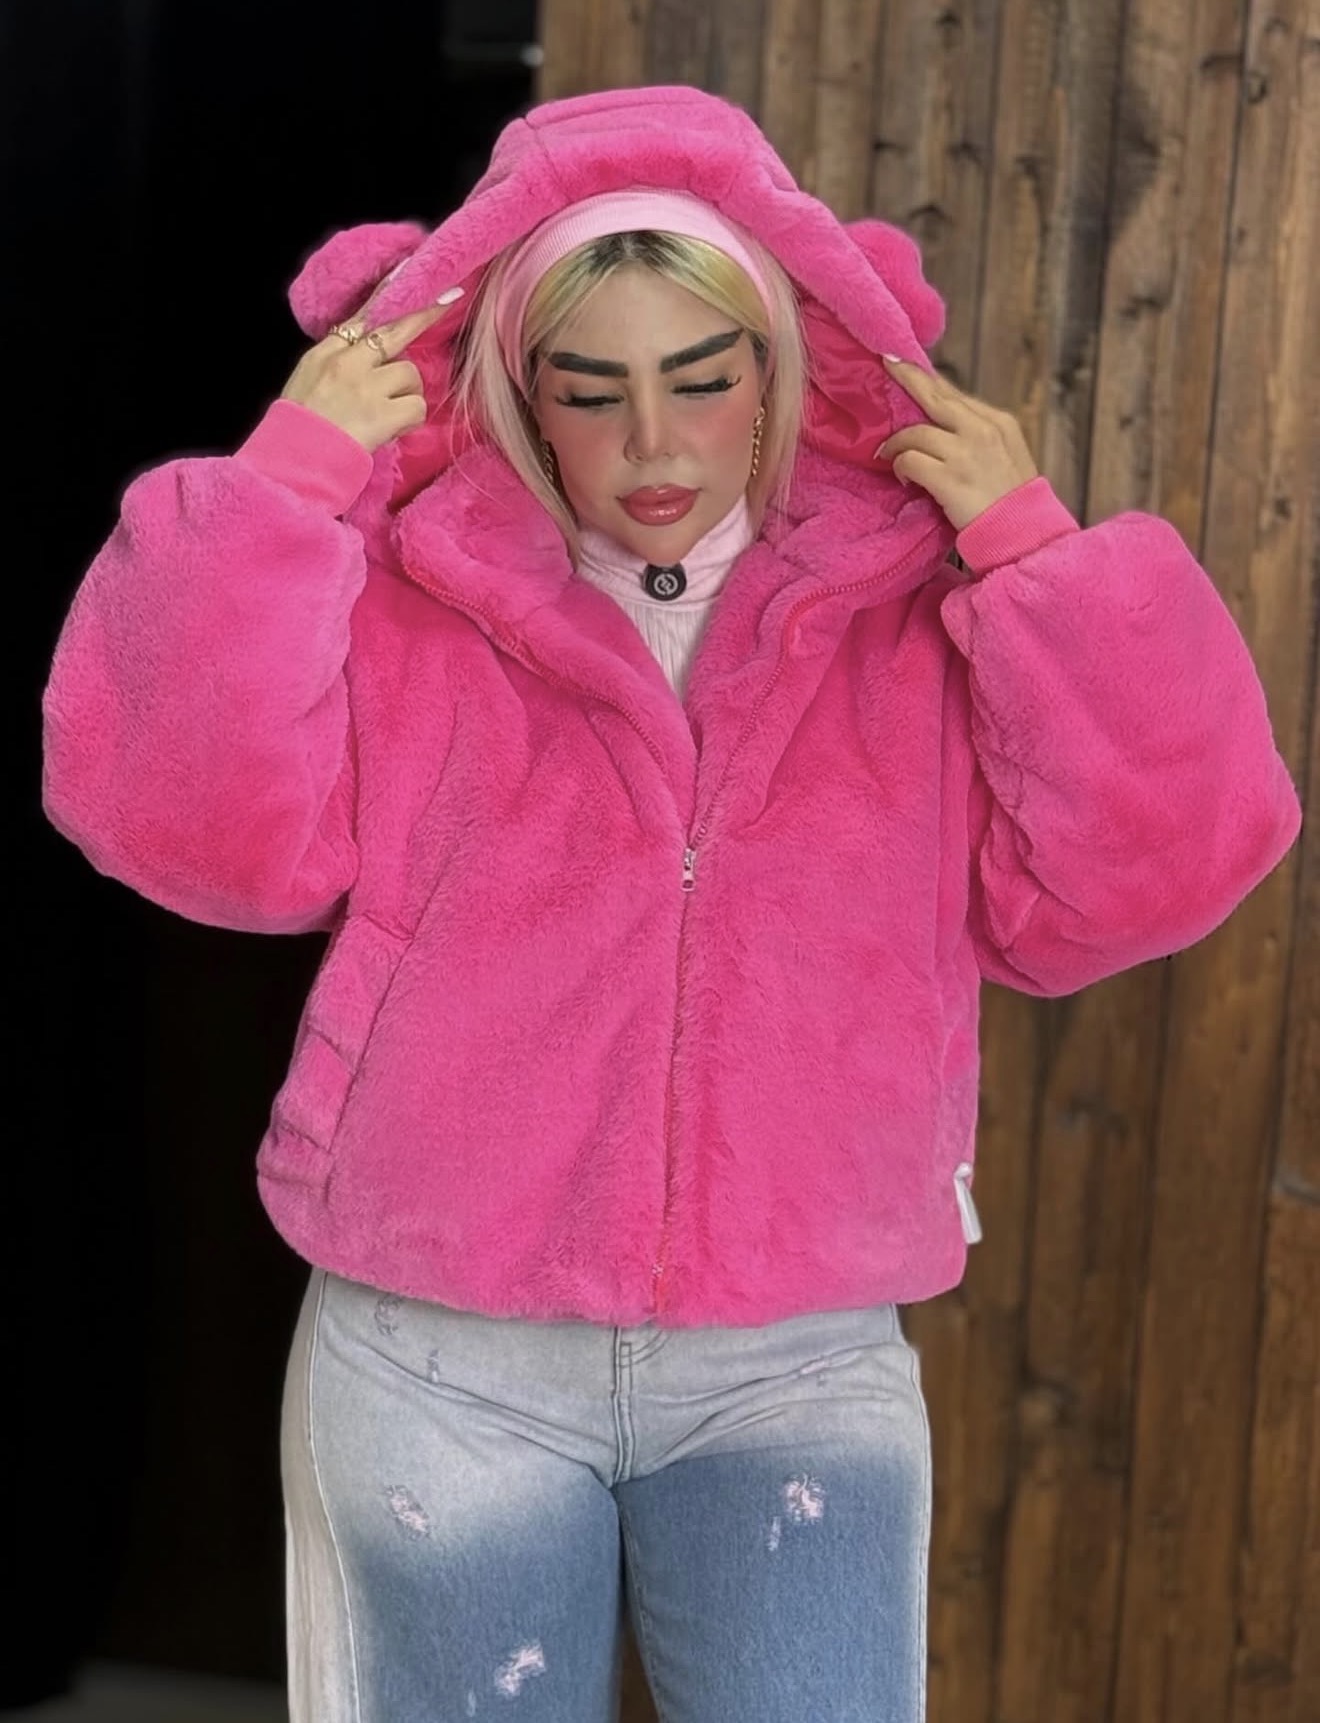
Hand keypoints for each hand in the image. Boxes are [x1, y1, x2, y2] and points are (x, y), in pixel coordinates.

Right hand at [277, 285, 463, 454]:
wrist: (293, 463)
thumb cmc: (299, 431)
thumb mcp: (307, 384)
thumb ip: (337, 366)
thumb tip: (370, 358)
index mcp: (324, 354)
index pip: (362, 316)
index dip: (388, 296)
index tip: (407, 271)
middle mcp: (347, 362)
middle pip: (395, 328)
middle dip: (425, 313)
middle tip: (452, 296)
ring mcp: (366, 385)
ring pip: (410, 374)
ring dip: (406, 395)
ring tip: (386, 416)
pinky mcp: (382, 412)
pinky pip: (416, 406)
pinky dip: (409, 421)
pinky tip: (391, 430)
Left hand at [874, 356, 1037, 529]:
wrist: (1024, 535)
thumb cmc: (1014, 503)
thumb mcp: (1007, 457)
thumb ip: (979, 437)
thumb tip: (943, 426)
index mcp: (998, 422)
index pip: (955, 394)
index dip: (929, 381)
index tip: (908, 368)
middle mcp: (982, 429)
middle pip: (935, 395)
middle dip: (907, 377)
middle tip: (887, 366)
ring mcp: (965, 452)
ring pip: (915, 431)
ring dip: (897, 444)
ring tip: (889, 455)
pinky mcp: (949, 477)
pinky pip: (910, 460)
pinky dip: (901, 467)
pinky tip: (903, 478)